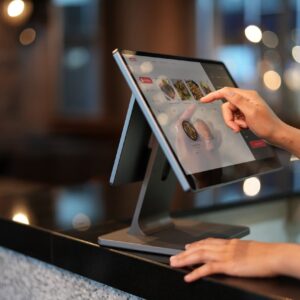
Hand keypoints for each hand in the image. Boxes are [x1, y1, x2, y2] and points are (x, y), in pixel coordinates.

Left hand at [169, 238, 298, 281]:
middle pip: (199, 248)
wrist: (273, 255)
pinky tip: (188, 276)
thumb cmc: (264, 253)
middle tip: (174, 256)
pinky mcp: (227, 265)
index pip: (207, 242)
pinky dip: (196, 272)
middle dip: (185, 253)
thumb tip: (236, 252)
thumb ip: (238, 250)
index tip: (187, 246)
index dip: (195, 244)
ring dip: (185, 260)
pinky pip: (207, 269)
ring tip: (174, 264)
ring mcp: (224, 255)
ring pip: (199, 255)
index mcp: (229, 243)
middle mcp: (223, 247)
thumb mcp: (248, 248)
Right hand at [200, 87, 283, 144]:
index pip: (226, 92)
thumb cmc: (267, 125)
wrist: (276, 135)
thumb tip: (225, 91)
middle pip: (227, 106)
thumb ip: (237, 101)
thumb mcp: (251, 112)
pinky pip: (235, 118)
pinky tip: (245, 127)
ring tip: (242, 128)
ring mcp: (245, 107)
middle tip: (235, 127)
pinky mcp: (246, 114)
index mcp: (247, 96)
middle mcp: (246, 100)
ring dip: (233, 122)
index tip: (203, 100)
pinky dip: (237, 124)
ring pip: (230, 114)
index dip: (213, 95)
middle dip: (228, 118)